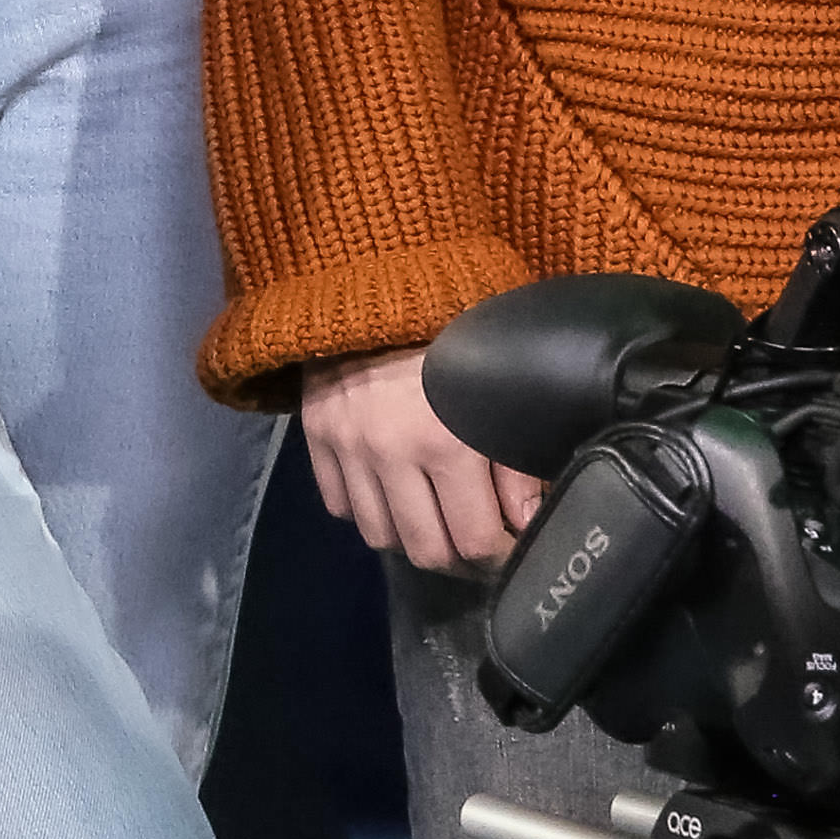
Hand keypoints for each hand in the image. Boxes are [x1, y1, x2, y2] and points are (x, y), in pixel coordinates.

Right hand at [300, 341, 546, 572]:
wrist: (382, 281)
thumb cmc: (459, 332)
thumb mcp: (504, 392)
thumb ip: (516, 466)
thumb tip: (523, 525)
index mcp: (446, 441)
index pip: (474, 540)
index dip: (501, 556)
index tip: (511, 546)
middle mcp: (390, 453)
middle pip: (426, 551)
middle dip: (459, 557)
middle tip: (477, 542)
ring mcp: (347, 447)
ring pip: (380, 536)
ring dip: (412, 537)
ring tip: (435, 520)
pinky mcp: (316, 436)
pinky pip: (340, 505)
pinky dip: (368, 508)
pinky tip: (392, 492)